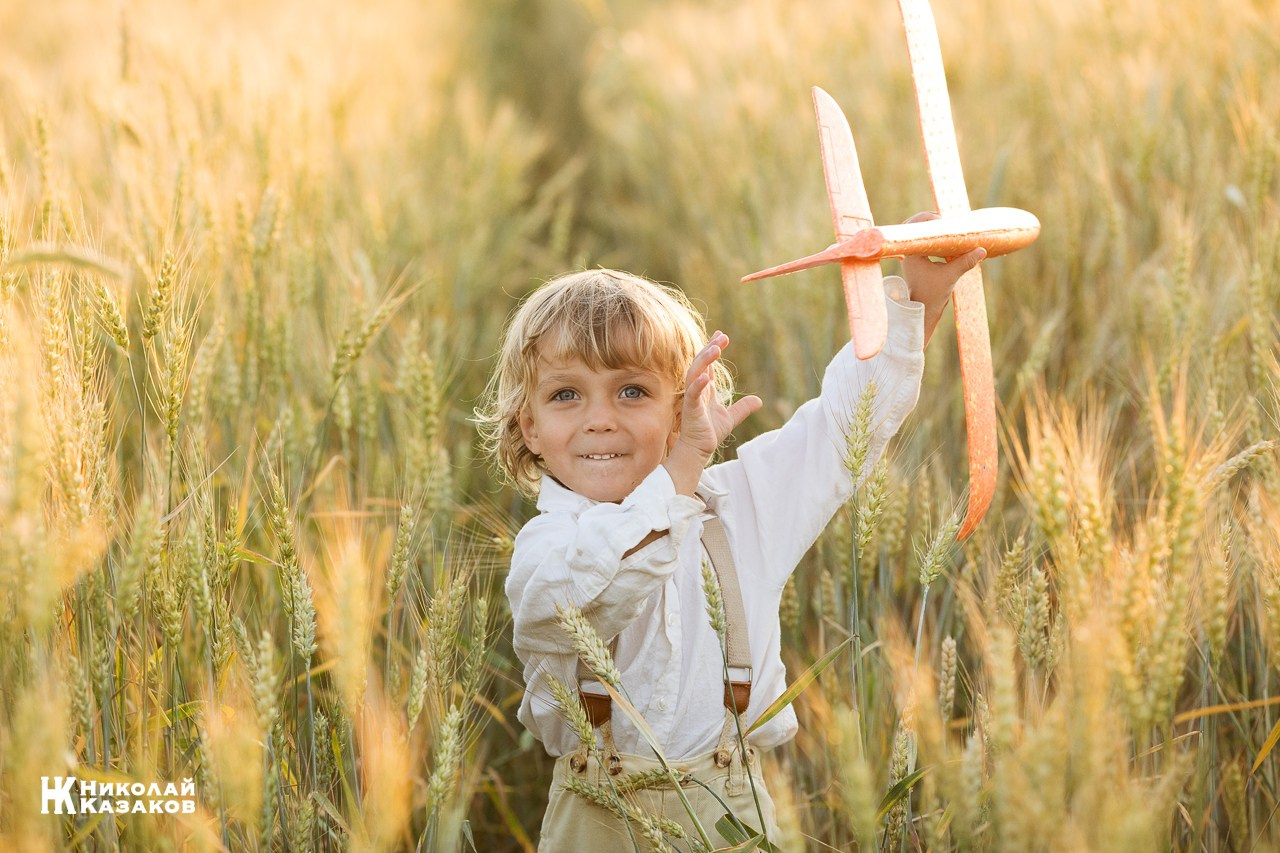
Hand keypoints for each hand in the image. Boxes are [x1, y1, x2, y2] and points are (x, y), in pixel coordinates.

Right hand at [662, 331, 761, 494]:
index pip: (708, 364)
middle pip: (701, 363)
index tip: (721, 335)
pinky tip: (707, 376)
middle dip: (710, 348)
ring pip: (694, 372)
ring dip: (704, 360)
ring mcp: (693, 398)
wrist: (699, 450)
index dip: (713, 349)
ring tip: (715, 349)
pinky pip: (693, 393)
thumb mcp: (731, 418)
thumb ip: (743, 408)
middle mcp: (697, 390)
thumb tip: (759, 400)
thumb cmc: (709, 434)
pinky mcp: (690, 409)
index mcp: (705, 389)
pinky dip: (699, 384)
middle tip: (722, 337)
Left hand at [900, 211, 986, 344]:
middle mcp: (908, 252)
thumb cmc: (932, 295)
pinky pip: (924, 241)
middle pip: (915, 226)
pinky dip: (935, 237)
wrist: (923, 310)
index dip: (929, 219)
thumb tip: (982, 250)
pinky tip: (948, 238)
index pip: (914, 226)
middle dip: (932, 221)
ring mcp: (912, 255)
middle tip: (948, 220)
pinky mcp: (918, 259)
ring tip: (949, 227)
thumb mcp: (950, 276)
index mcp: (911, 253)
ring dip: (933, 228)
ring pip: (920, 233)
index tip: (944, 221)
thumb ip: (965, 262)